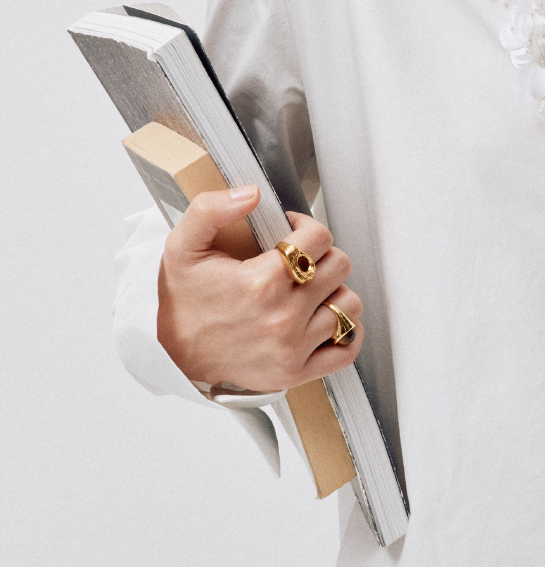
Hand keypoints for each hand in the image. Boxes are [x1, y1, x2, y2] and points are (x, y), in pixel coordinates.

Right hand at [156, 186, 364, 390]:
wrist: (173, 356)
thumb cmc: (183, 302)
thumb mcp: (182, 247)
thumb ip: (211, 210)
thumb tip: (252, 194)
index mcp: (260, 282)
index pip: (319, 238)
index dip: (306, 227)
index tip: (292, 234)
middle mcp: (282, 317)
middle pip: (339, 266)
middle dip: (321, 256)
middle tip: (300, 261)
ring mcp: (293, 348)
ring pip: (349, 304)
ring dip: (334, 292)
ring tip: (310, 290)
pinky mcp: (298, 372)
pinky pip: (347, 347)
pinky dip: (346, 331)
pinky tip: (324, 317)